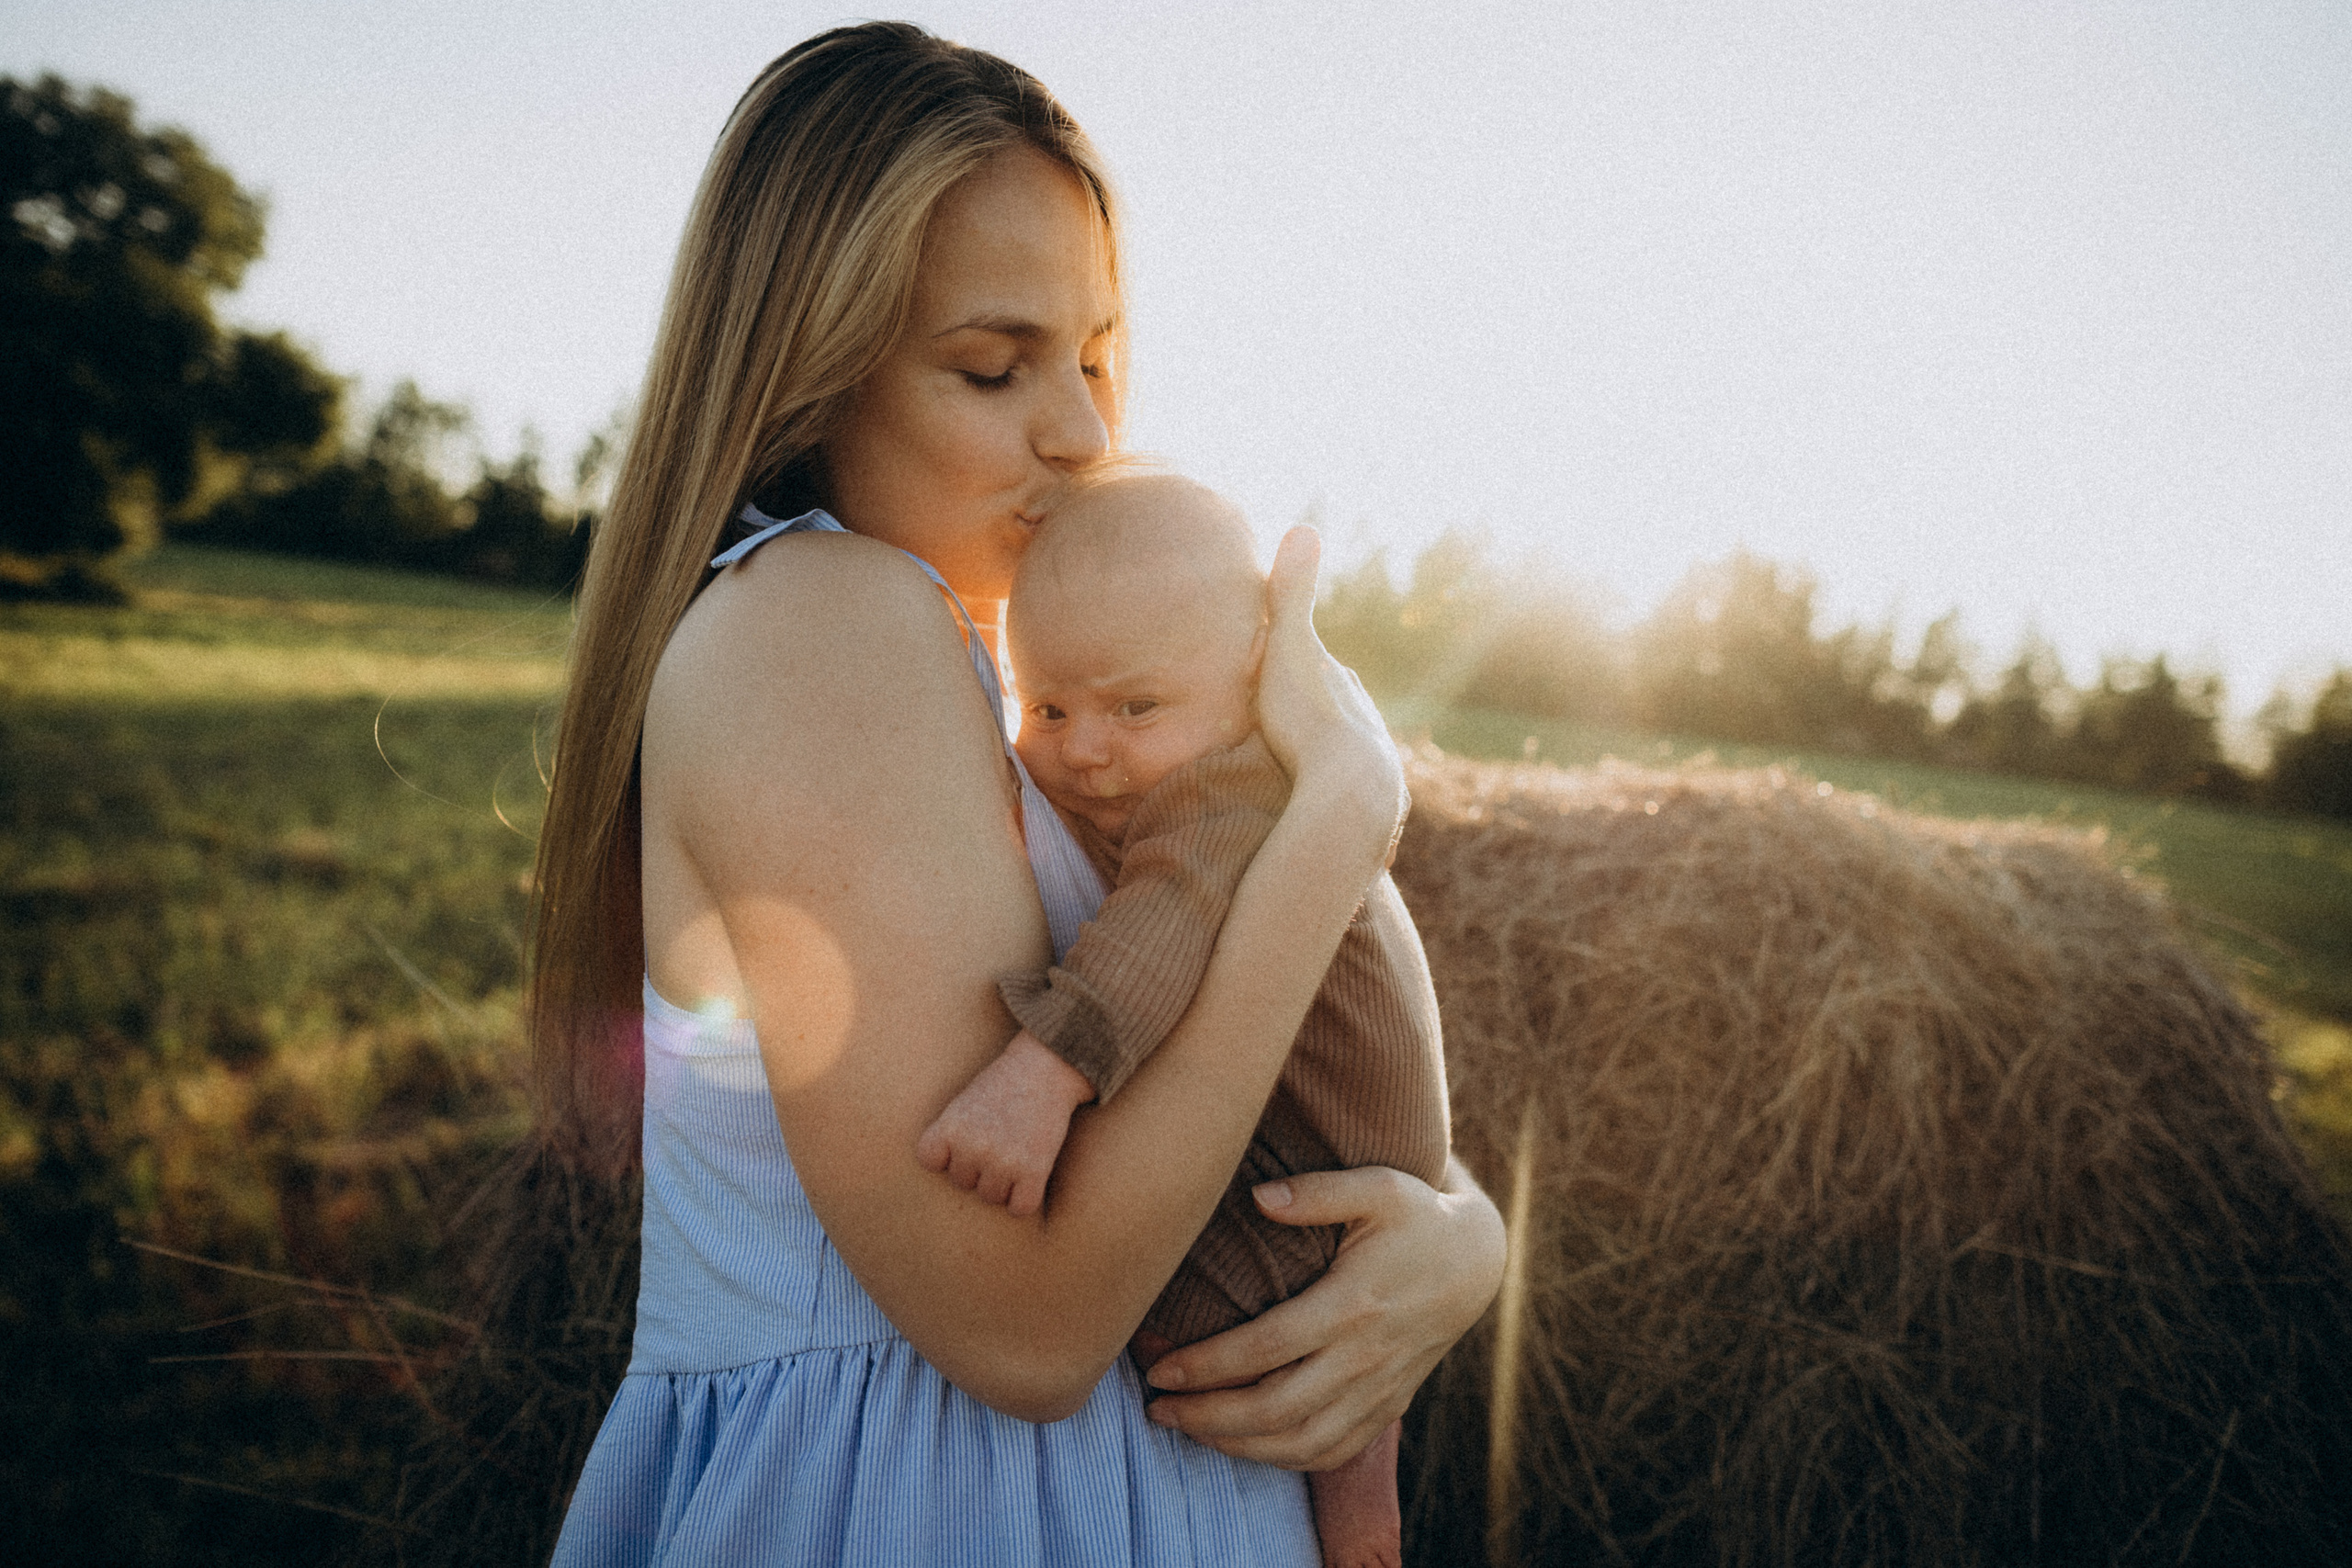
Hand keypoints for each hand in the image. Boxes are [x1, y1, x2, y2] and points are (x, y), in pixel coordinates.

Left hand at [914, 1031, 1095, 1217]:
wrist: (1046, 1068)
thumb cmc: (1002, 1085)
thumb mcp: (962, 1103)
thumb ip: (948, 1136)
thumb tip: (944, 1178)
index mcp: (950, 1127)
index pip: (930, 1162)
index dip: (947, 1154)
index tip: (963, 1140)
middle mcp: (973, 1148)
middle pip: (962, 1183)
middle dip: (978, 1168)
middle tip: (998, 1141)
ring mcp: (1003, 1162)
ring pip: (991, 1197)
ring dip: (1003, 1184)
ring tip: (1015, 1152)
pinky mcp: (1034, 1171)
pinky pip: (1019, 1208)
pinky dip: (1024, 1200)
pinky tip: (1029, 1179)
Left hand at [1141, 1160, 1505, 1470]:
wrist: (1476, 1263)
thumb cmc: (1415, 1217)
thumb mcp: (1377, 1186)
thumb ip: (1317, 1191)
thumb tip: (1259, 1197)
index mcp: (1352, 1304)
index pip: (1266, 1348)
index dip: (1207, 1364)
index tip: (1159, 1368)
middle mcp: (1364, 1357)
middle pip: (1275, 1408)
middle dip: (1207, 1415)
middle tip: (1156, 1408)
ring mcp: (1377, 1390)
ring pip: (1300, 1442)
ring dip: (1236, 1445)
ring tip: (1186, 1427)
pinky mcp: (1386, 1407)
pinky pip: (1331, 1453)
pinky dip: (1282, 1459)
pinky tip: (1243, 1445)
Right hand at [1254, 527, 1405, 844]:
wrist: (1349, 795)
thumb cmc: (1311, 720)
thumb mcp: (1291, 651)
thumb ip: (1291, 596)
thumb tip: (1304, 526)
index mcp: (1346, 688)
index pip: (1323, 671)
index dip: (1297, 670)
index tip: (1275, 673)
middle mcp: (1367, 725)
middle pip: (1338, 715)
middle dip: (1316, 718)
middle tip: (1285, 726)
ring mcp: (1373, 769)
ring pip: (1346, 760)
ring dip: (1325, 764)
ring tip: (1299, 775)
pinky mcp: (1372, 813)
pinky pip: (1346, 802)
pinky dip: (1331, 801)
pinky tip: (1323, 814)